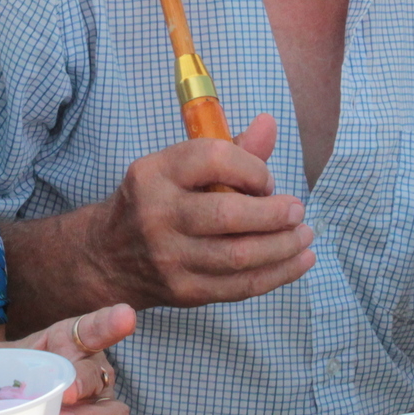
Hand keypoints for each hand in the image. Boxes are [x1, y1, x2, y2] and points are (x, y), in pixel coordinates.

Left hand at [0, 304, 135, 414]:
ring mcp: (95, 414)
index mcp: (70, 347)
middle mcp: (92, 377)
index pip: (92, 330)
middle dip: (84, 381)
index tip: (126, 314)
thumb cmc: (17, 381)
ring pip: (112, 414)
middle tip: (67, 391)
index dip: (109, 322)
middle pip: (99, 374)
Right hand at [92, 114, 315, 308]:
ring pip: (239, 255)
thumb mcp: (177, 167)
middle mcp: (157, 214)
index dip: (252, 167)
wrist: (108, 256)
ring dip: (284, 246)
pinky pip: (240, 286)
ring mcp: (169, 257)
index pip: (213, 159)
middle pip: (228, 214)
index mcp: (155, 173)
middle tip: (298, 211)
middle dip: (275, 213)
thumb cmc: (155, 201)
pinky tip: (299, 261)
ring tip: (305, 236)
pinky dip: (278, 274)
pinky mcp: (184, 290)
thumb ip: (228, 149)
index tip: (267, 180)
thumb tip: (270, 124)